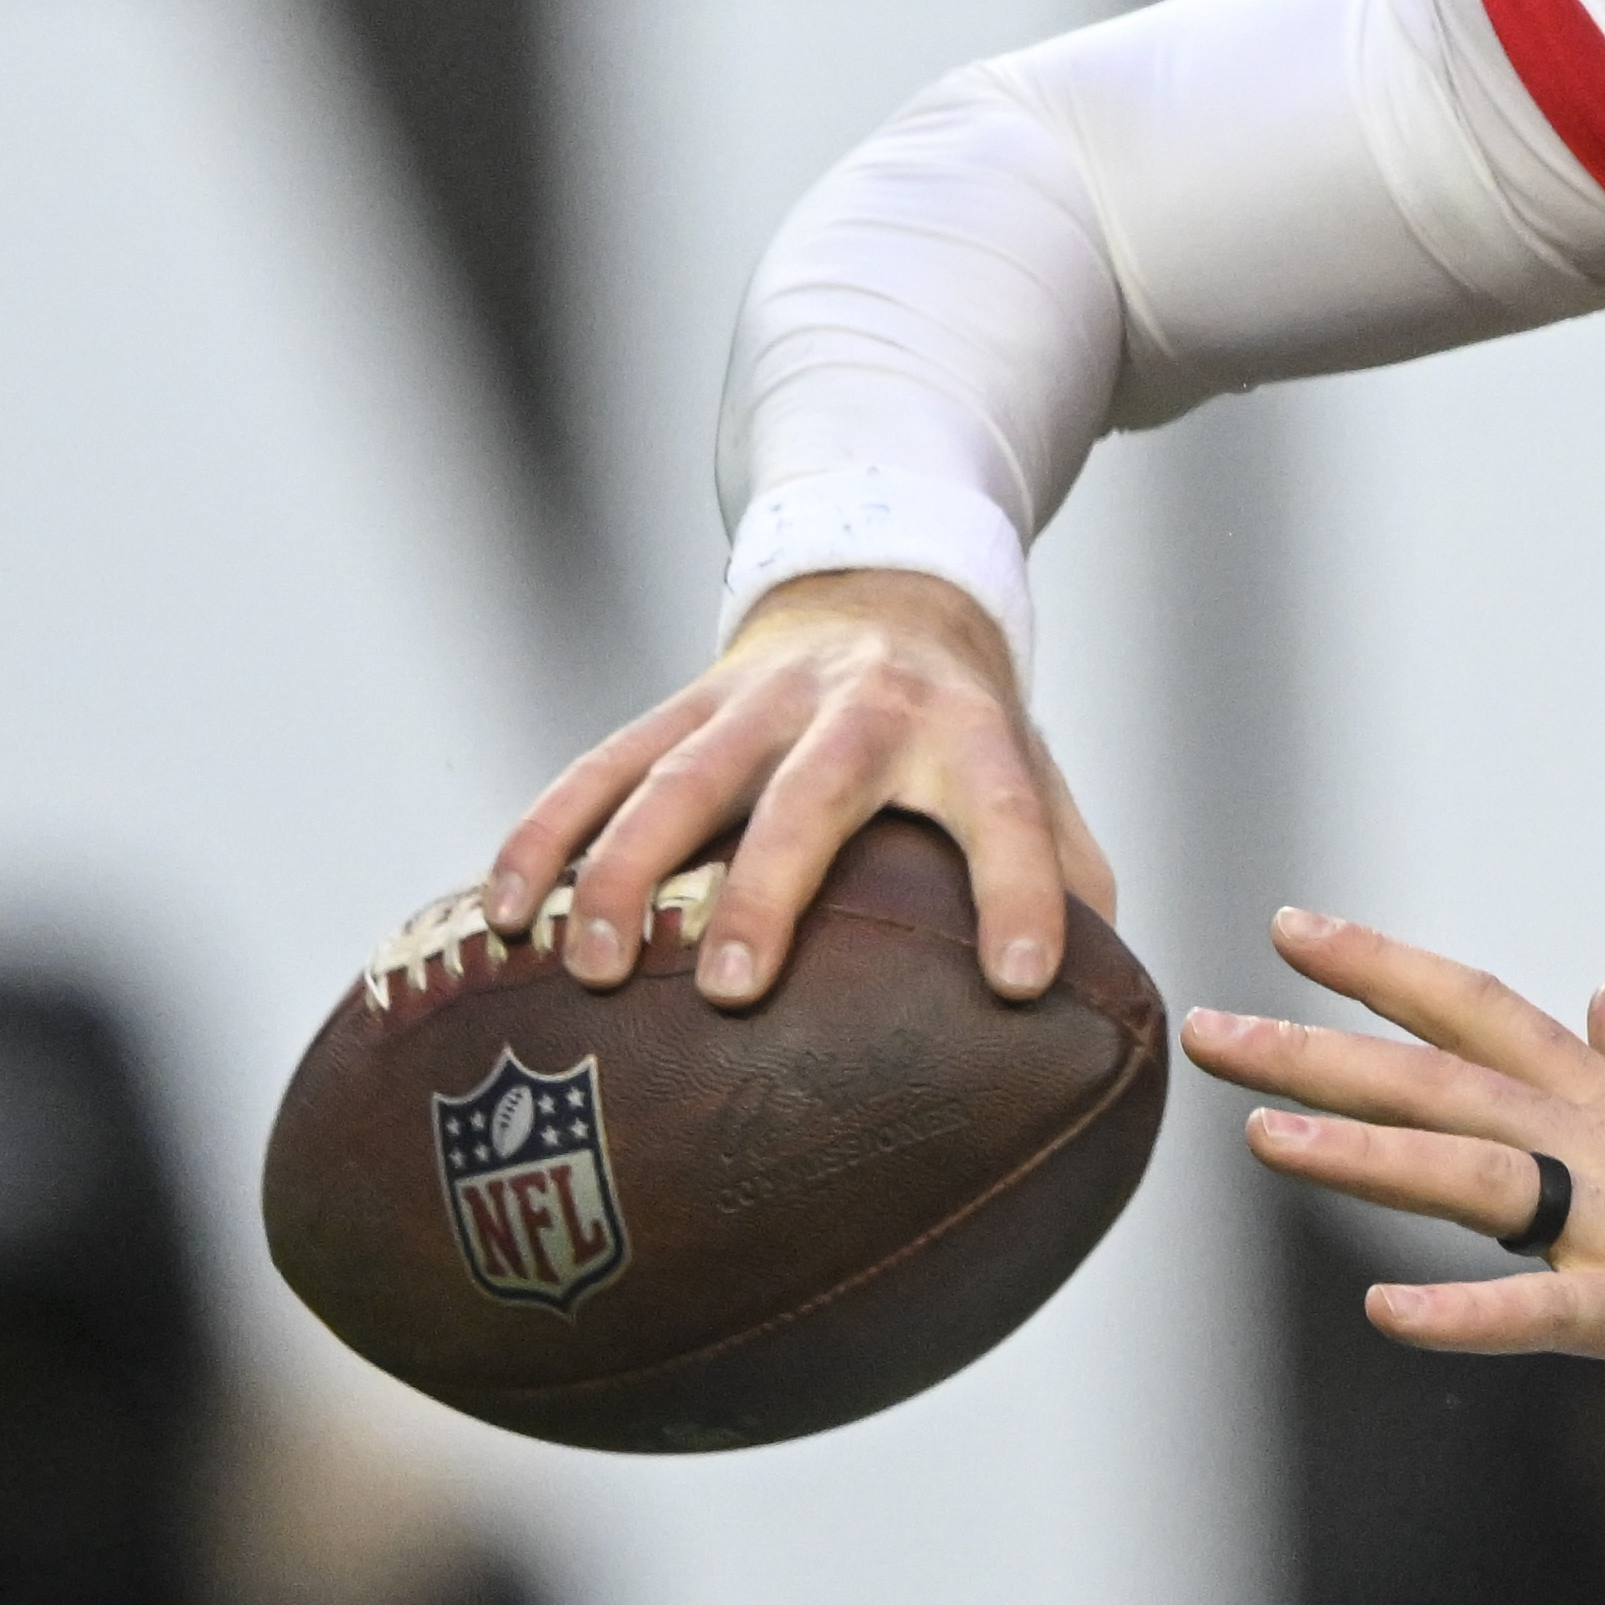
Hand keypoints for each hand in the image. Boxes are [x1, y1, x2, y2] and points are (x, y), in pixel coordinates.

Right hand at [485, 569, 1108, 1012]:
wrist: (880, 584)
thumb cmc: (962, 727)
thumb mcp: (1033, 774)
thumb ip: (1068, 878)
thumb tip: (1100, 1019)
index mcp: (969, 736)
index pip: (1013, 813)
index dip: (1020, 891)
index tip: (1018, 982)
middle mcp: (862, 709)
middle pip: (812, 794)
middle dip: (767, 887)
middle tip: (732, 989)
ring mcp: (757, 701)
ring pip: (679, 776)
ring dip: (625, 868)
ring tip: (590, 968)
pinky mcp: (678, 703)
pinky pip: (598, 766)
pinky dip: (545, 834)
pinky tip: (504, 912)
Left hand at [1186, 911, 1604, 1417]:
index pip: (1479, 1010)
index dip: (1382, 969)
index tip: (1292, 931)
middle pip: (1444, 1082)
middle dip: (1320, 1054)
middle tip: (1210, 1030)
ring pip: (1478, 1177)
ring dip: (1366, 1157)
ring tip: (1262, 1138)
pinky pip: (1550, 1313)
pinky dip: (1467, 1315)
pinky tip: (1386, 1314)